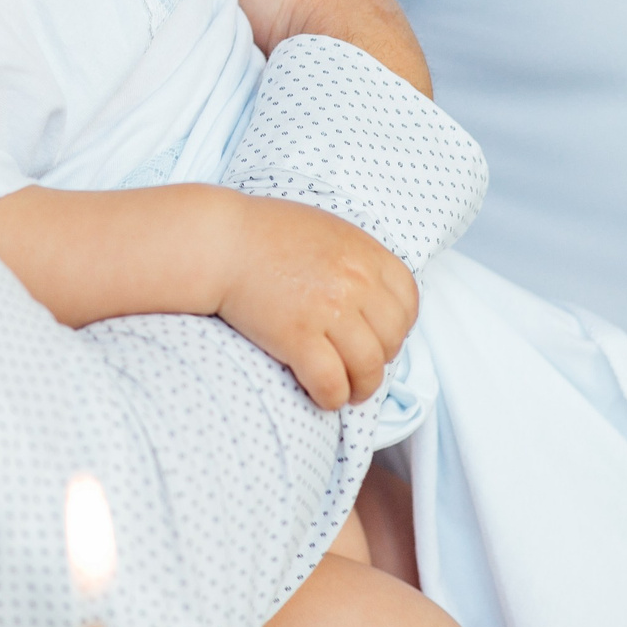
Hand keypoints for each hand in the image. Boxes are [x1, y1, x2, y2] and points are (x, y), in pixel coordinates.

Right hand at [212, 192, 416, 410]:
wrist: (218, 242)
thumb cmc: (263, 233)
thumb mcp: (325, 230)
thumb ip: (356, 260)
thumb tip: (374, 299)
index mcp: (364, 253)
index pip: (408, 301)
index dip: (398, 326)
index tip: (381, 336)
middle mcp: (354, 281)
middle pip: (392, 338)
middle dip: (381, 359)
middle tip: (360, 366)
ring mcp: (327, 310)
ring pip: (369, 368)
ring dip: (362, 387)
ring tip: (348, 390)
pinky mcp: (297, 337)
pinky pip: (331, 382)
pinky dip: (332, 397)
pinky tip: (322, 395)